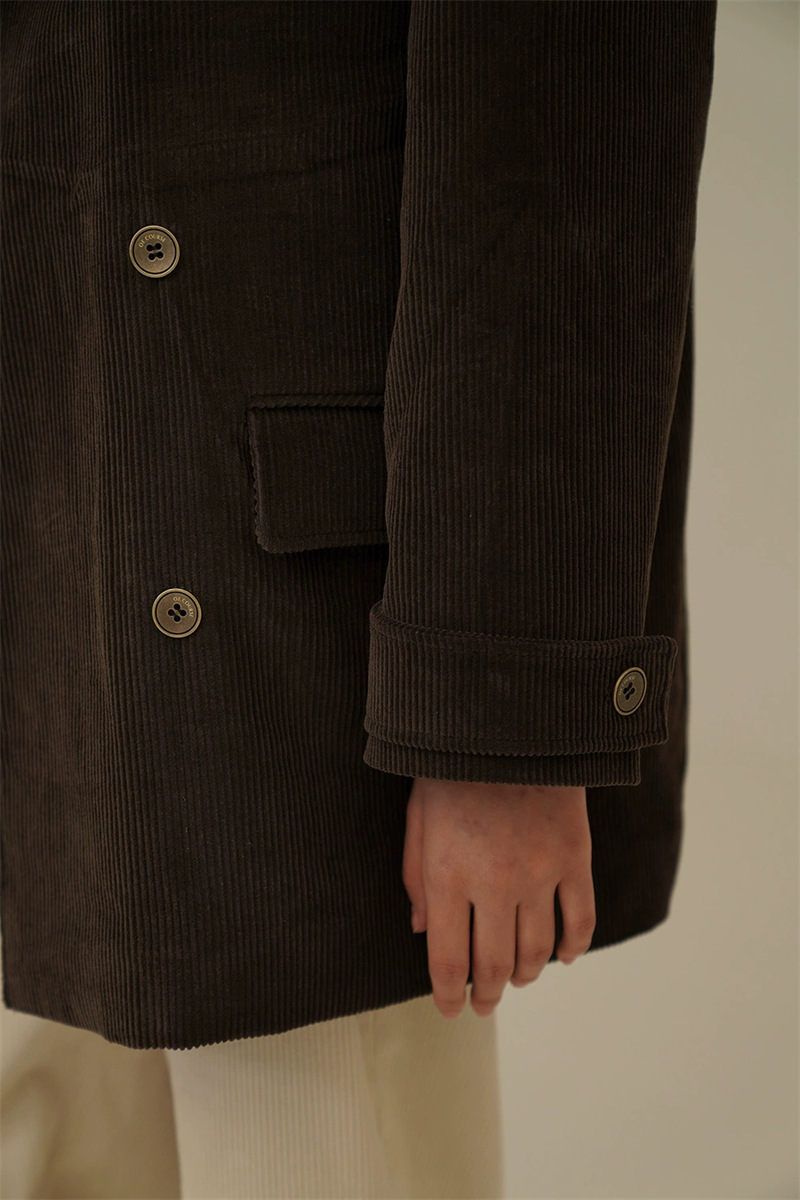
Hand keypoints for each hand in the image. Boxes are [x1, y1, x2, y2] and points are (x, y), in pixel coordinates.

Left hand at [402, 777, 594, 1019]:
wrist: (508, 721)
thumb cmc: (452, 767)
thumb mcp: (417, 817)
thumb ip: (416, 877)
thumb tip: (423, 931)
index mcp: (448, 875)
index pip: (449, 960)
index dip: (449, 995)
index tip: (450, 1009)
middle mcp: (495, 883)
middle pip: (494, 965)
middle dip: (487, 994)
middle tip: (483, 1004)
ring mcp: (540, 873)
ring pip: (538, 951)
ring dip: (527, 975)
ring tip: (518, 980)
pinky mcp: (574, 858)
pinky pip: (580, 920)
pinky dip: (573, 948)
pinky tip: (563, 958)